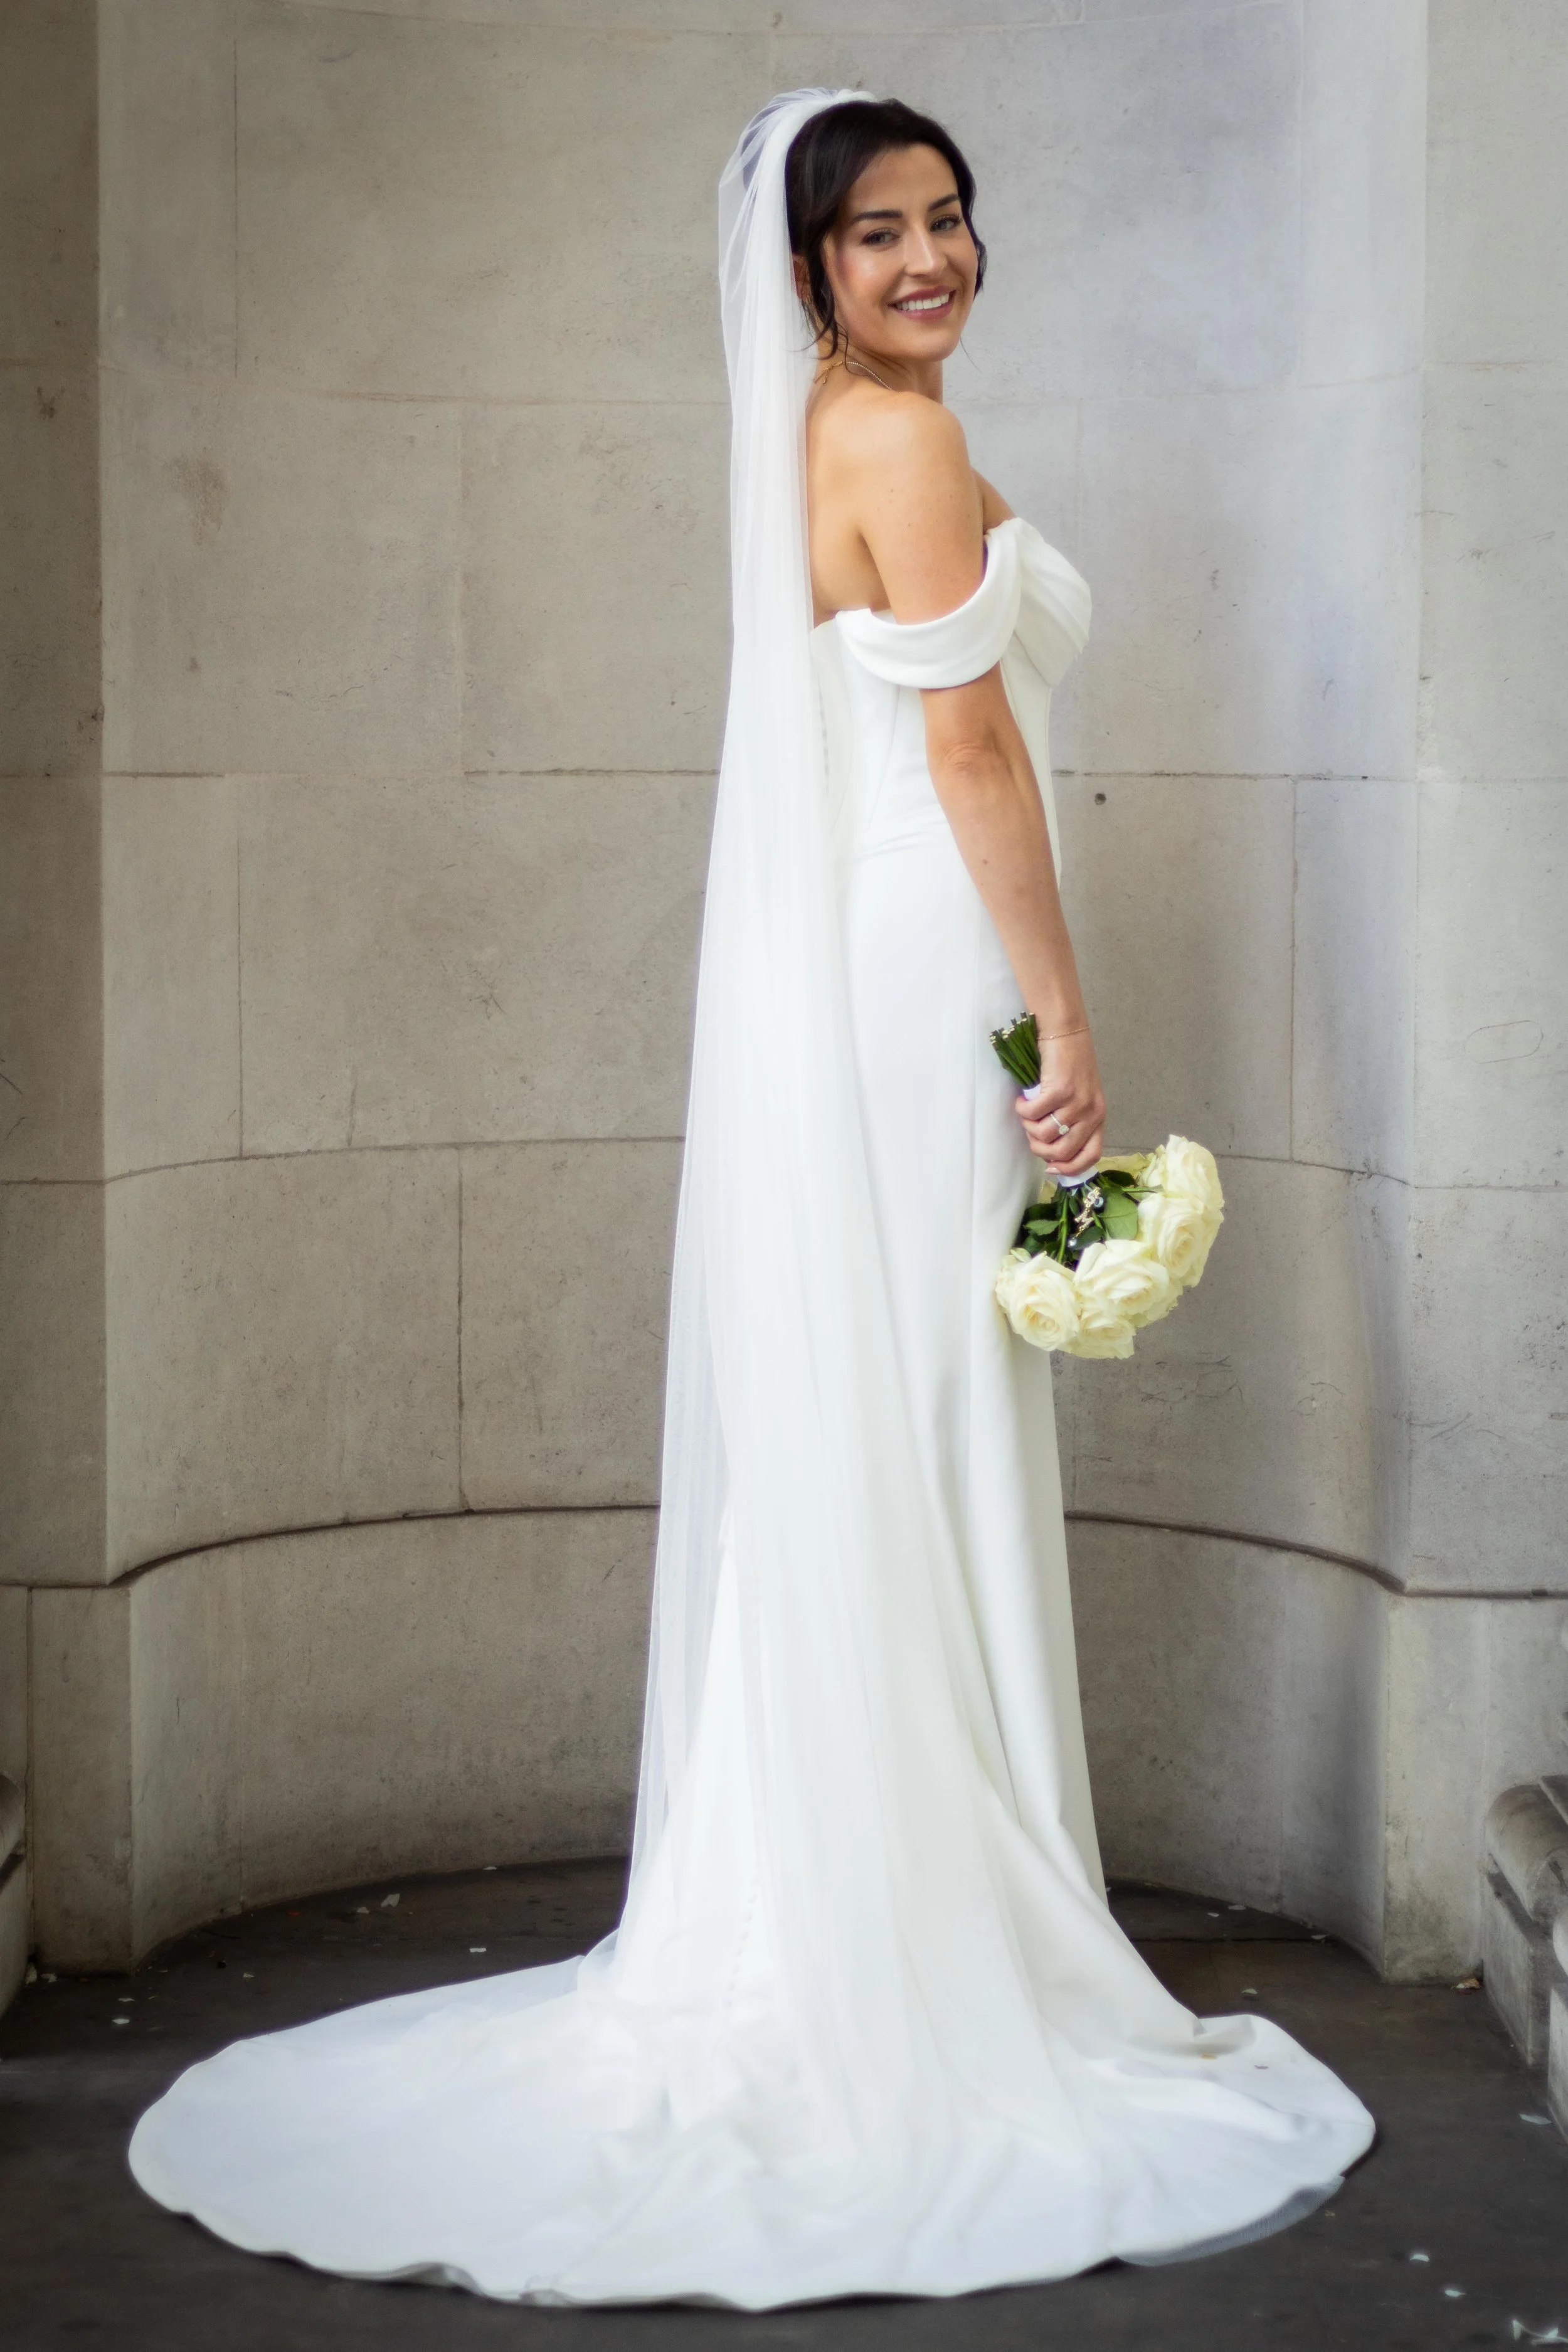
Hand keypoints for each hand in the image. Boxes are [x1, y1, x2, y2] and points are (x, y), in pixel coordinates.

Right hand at [1015, 1026, 1104, 1177]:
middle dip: (1039, 1148)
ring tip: (1027, 1111)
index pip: (1091, 1156)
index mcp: (1098, 1117)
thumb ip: (1073, 1121)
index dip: (1069, 1168)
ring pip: (1043, 1134)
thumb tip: (1051, 1149)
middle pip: (1062, 1152)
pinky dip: (1021, 1109)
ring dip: (1028, 1125)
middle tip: (1030, 1131)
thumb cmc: (1070, 1064)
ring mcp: (1076, 1103)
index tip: (1050, 1166)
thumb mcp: (1080, 1097)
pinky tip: (1022, 1099)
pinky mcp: (1059, 1091)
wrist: (1066, 1033)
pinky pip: (1032, 1114)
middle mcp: (1091, 1113)